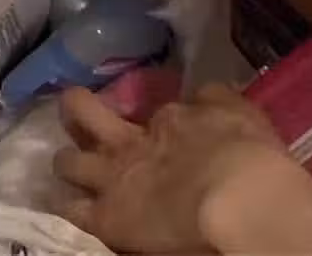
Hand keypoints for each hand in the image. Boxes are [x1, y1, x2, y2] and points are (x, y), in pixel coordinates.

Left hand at [53, 85, 311, 253]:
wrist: (237, 200)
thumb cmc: (250, 157)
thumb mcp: (240, 113)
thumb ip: (217, 101)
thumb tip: (204, 95)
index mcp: (167, 119)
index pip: (150, 109)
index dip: (152, 117)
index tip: (158, 125)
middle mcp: (129, 142)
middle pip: (82, 110)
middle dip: (75, 106)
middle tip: (73, 106)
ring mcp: (111, 178)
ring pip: (66, 161)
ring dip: (66, 161)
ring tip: (67, 166)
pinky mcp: (105, 217)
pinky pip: (70, 210)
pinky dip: (65, 205)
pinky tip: (62, 204)